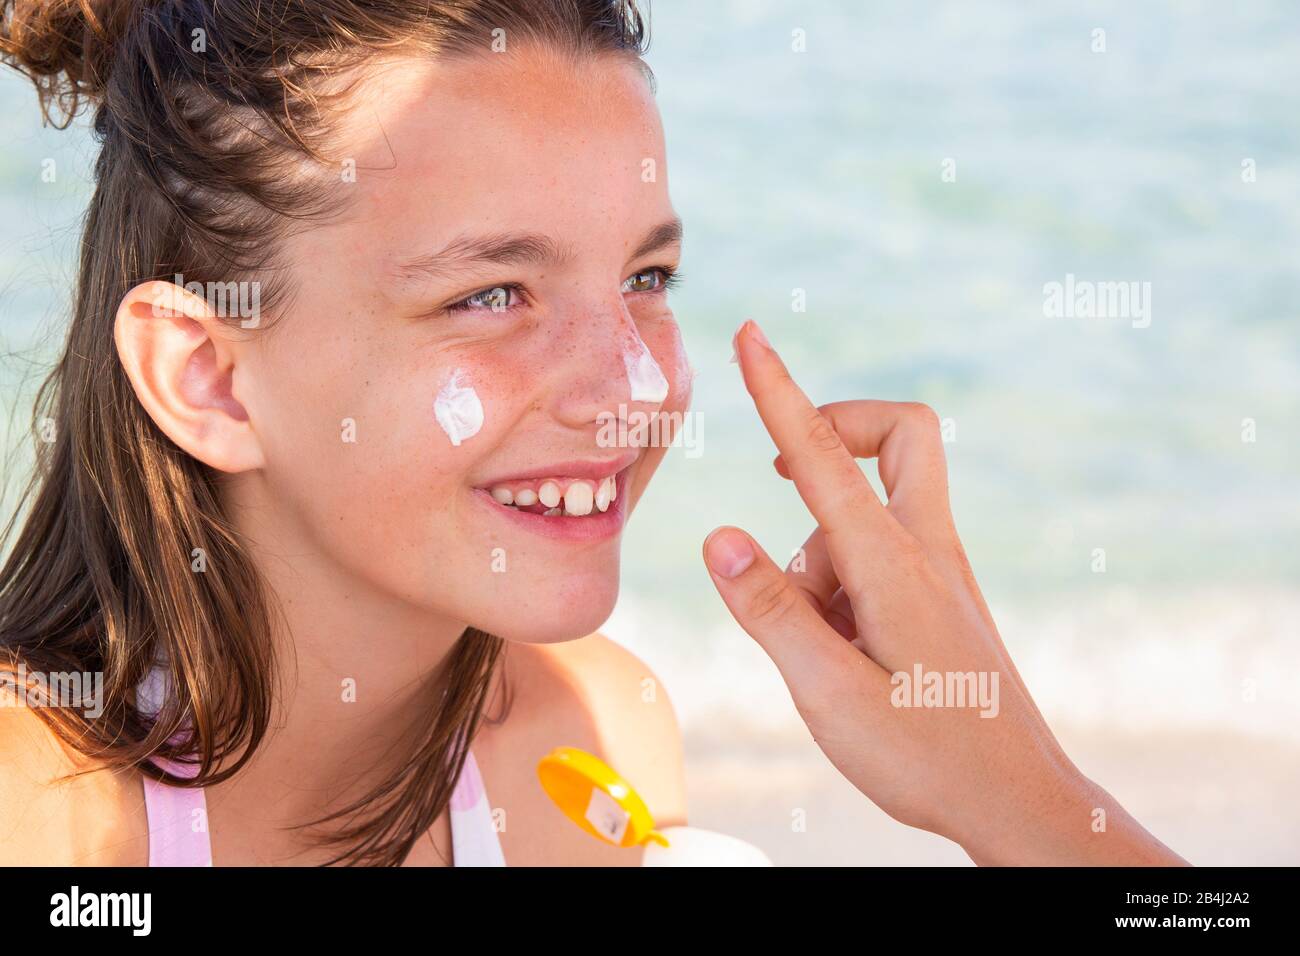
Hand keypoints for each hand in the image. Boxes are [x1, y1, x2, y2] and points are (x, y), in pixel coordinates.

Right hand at [703, 320, 1185, 865]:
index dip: (779, 391)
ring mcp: (940, 572)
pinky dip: (843, 585)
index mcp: (893, 566)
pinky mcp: (941, 597)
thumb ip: (769, 610)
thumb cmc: (927, 756)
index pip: (821, 458)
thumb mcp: (828, 693)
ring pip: (868, 516)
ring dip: (818, 561)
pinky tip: (844, 657)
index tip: (750, 336)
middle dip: (836, 429)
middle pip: (896, 436)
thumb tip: (720, 532)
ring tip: (821, 653)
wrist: (1020, 803)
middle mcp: (925, 551)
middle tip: (782, 477)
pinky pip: (881, 555)